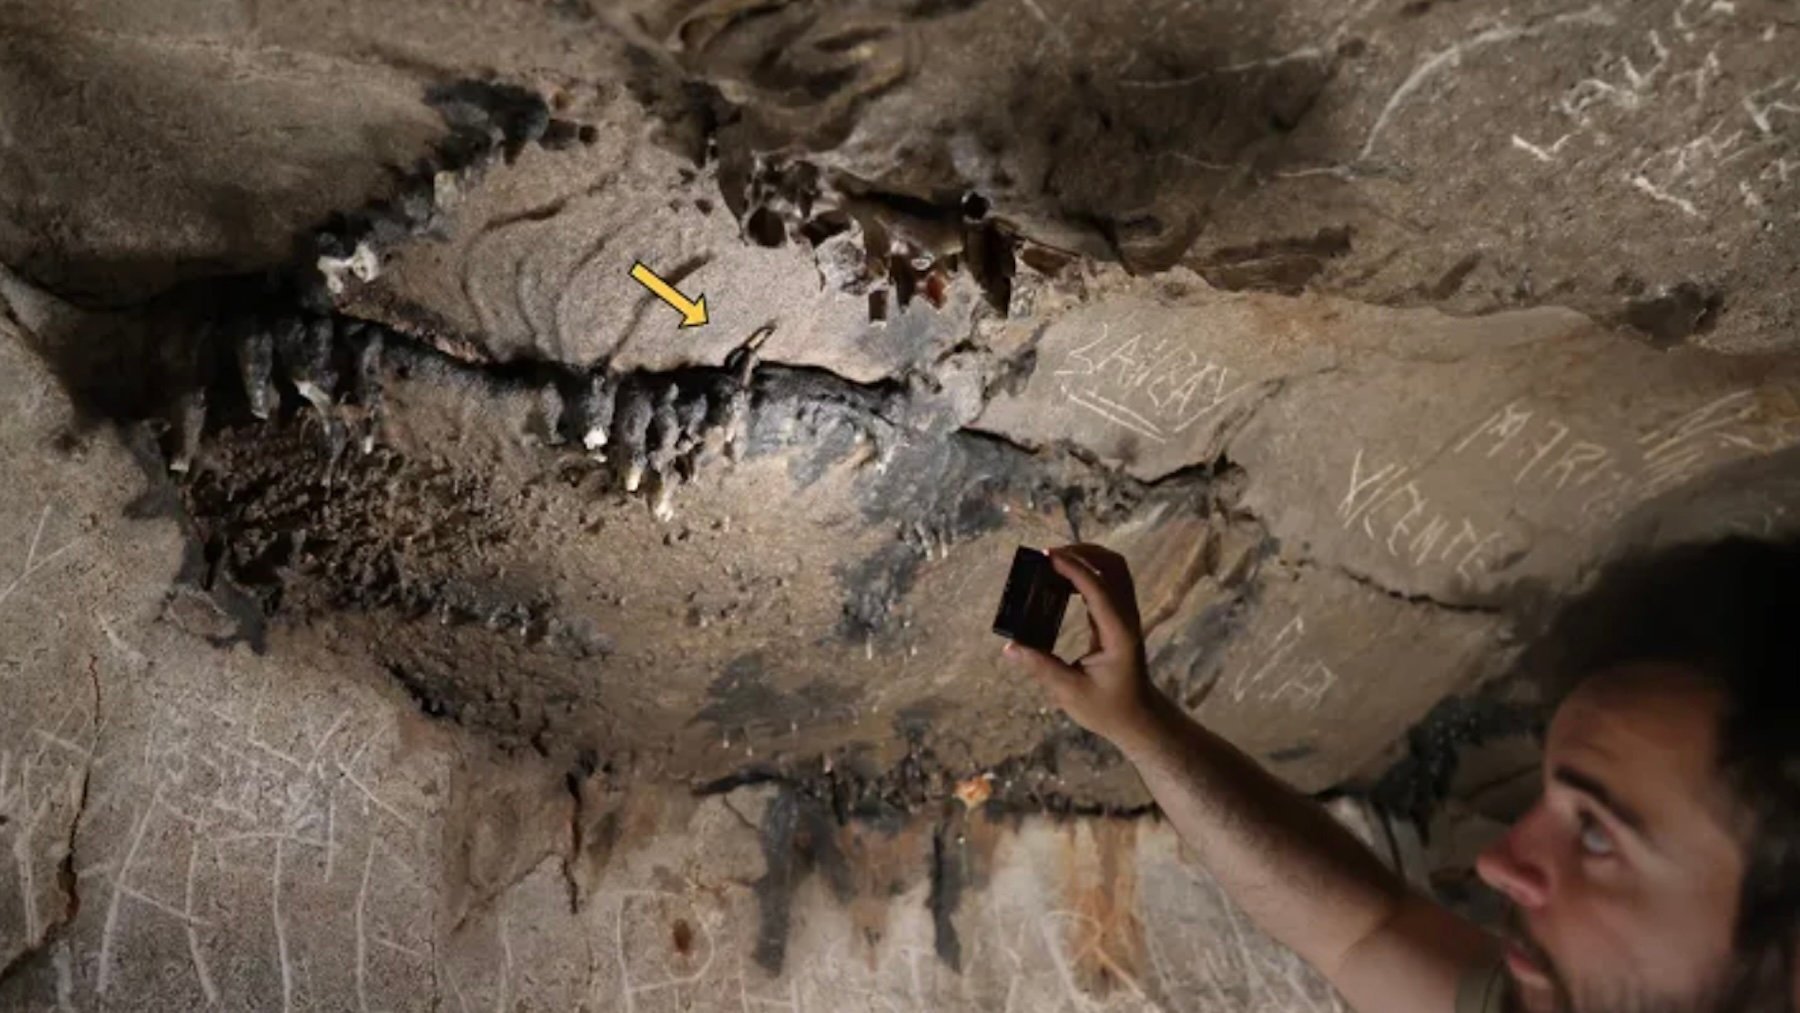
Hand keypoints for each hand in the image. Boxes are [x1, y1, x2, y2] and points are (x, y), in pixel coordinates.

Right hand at [1002, 543, 1161, 748]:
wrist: (1137, 717)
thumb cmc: (1107, 708)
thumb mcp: (1070, 692)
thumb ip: (1042, 667)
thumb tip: (1010, 647)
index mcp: (1118, 633)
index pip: (1099, 589)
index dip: (1074, 569)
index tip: (1048, 556)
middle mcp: (1127, 618)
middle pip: (1113, 566)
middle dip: (1082, 553)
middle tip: (1048, 555)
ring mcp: (1127, 615)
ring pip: (1114, 569)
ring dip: (1087, 557)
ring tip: (1053, 561)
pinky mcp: (1120, 617)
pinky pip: (1108, 582)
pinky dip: (1088, 571)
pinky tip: (1062, 581)